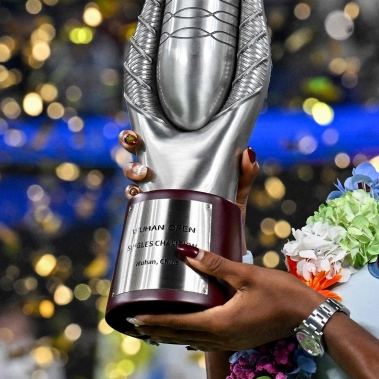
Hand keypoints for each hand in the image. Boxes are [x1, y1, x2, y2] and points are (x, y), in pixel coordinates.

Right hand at [119, 129, 259, 218]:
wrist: (224, 247)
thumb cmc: (228, 212)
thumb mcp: (238, 190)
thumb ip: (245, 173)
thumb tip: (249, 152)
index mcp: (182, 164)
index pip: (158, 142)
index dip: (142, 133)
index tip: (136, 130)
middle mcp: (165, 176)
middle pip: (138, 153)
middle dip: (129, 144)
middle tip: (135, 146)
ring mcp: (158, 195)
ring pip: (133, 177)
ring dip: (131, 171)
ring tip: (143, 174)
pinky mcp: (155, 216)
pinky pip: (137, 206)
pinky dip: (133, 198)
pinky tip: (137, 195)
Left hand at [131, 245, 324, 350]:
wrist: (309, 316)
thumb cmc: (282, 293)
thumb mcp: (247, 274)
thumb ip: (215, 265)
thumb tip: (185, 252)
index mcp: (220, 323)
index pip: (178, 324)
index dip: (154, 321)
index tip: (133, 318)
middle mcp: (222, 338)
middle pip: (181, 337)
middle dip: (156, 331)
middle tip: (134, 325)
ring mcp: (231, 343)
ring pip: (192, 342)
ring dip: (172, 337)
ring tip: (153, 331)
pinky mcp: (239, 341)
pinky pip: (206, 343)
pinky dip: (190, 338)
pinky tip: (187, 334)